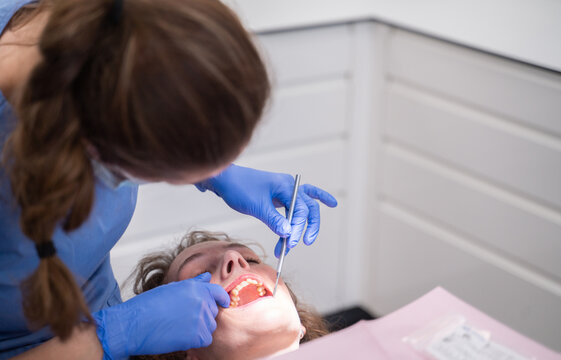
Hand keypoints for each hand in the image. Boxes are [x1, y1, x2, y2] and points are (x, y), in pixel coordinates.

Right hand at [93, 273, 228, 358]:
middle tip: (183, 319)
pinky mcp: (196, 336)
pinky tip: (181, 336)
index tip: (223, 303)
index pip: (218, 292)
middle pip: (213, 312)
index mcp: (194, 287)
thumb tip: (207, 277)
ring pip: (210, 326)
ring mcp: (199, 318)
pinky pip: (205, 340)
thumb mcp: (171, 289)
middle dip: (202, 316)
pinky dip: (196, 341)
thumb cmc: (147, 306)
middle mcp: (200, 301)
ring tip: (179, 327)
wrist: (132, 324)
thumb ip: (193, 284)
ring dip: (199, 329)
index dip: (222, 299)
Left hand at [196, 165, 337, 256]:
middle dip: (306, 228)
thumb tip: (289, 233)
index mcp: (286, 186)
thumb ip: (274, 220)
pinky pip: (300, 202)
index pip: (300, 210)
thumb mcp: (256, 206)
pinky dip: (313, 204)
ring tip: (302, 241)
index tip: (289, 243)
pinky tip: (330, 203)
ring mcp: (286, 190)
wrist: (225, 180)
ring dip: (304, 225)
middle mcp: (290, 186)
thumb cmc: (239, 189)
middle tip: (300, 244)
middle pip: (308, 208)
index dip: (297, 228)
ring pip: (305, 207)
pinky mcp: (280, 196)